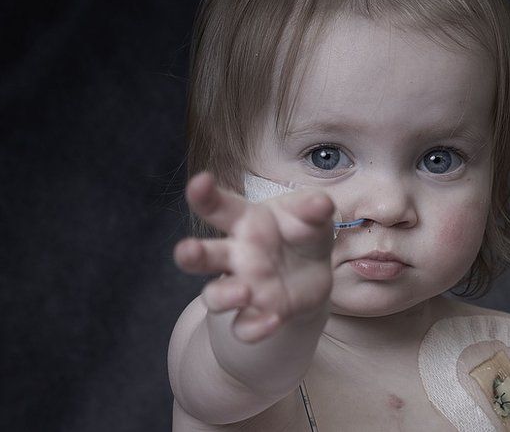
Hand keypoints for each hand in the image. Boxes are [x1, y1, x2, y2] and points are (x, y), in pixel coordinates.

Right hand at [173, 171, 334, 342]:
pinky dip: (255, 327)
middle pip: (203, 255)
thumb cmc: (303, 232)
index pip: (219, 207)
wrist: (314, 274)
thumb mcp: (312, 215)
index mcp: (245, 222)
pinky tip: (273, 319)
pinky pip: (244, 327)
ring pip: (214, 296)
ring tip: (245, 291)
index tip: (200, 182)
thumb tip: (322, 203)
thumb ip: (313, 207)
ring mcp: (242, 286)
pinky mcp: (256, 314)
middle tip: (187, 250)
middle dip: (190, 254)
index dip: (205, 195)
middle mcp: (236, 255)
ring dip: (224, 295)